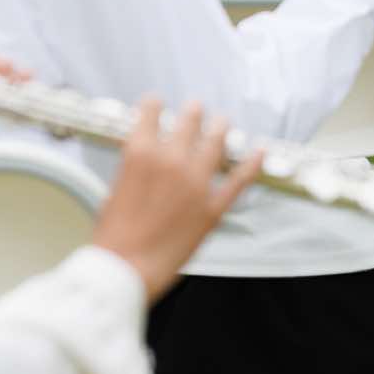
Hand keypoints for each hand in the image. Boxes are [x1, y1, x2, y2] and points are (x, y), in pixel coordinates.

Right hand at [91, 100, 260, 301]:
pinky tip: (259, 152)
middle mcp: (171, 161)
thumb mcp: (114, 190)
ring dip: (221, 129)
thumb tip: (144, 162)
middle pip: (189, 123)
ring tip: (223, 123)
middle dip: (193, 113)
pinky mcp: (212, 209)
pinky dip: (252, 165)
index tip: (157, 104)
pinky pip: (239, 181)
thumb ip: (134, 170)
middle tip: (196, 108)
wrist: (124, 269)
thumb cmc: (114, 237)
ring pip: (216, 144)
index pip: (151, 113)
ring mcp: (195, 184)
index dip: (154, 106)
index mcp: (140, 154)